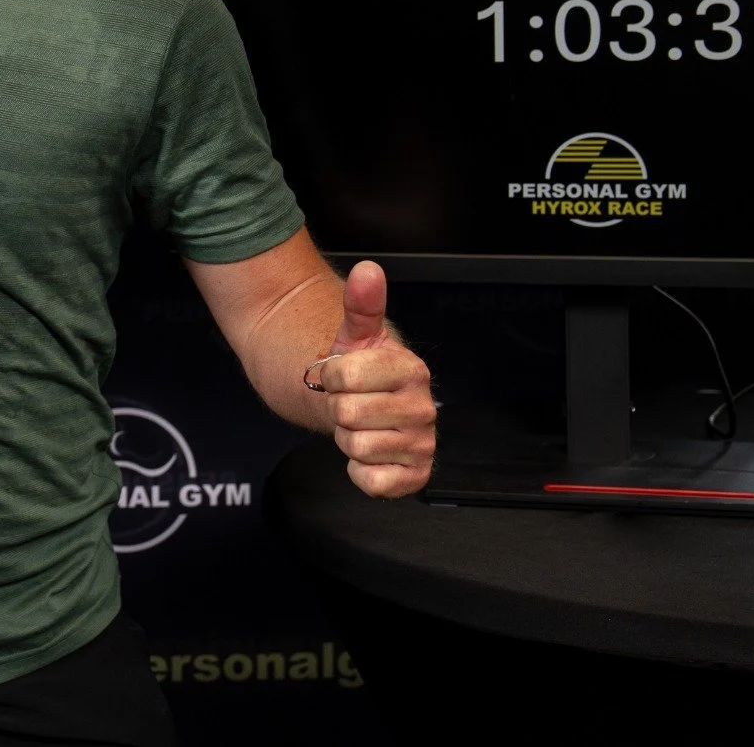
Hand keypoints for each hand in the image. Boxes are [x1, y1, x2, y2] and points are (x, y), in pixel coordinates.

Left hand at [320, 261, 435, 498]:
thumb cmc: (358, 372)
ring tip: (360, 425)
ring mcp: (421, 444)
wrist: (364, 408)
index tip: (338, 374)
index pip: (345, 377)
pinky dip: (359, 472)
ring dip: (346, 438)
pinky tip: (368, 453)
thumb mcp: (355, 334)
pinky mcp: (414, 477)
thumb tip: (368, 270)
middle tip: (349, 402)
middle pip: (347, 413)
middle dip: (337, 408)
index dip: (329, 376)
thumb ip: (361, 303)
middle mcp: (423, 408)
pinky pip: (373, 482)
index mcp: (411, 370)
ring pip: (355, 446)